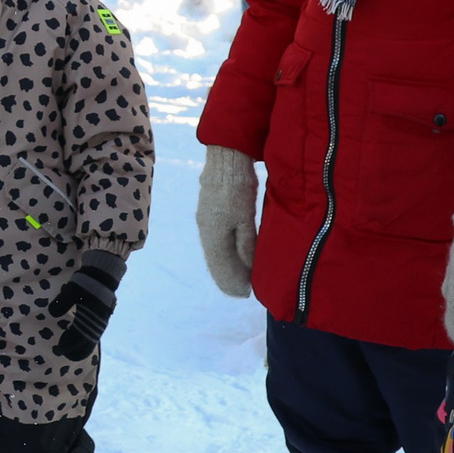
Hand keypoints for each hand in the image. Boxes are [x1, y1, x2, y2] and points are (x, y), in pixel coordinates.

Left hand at [46, 250, 125, 360]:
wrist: (103, 273)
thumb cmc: (87, 282)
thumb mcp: (72, 290)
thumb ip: (62, 302)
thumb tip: (51, 313)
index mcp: (89, 319)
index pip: (79, 338)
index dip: (69, 345)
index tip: (60, 348)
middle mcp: (97, 322)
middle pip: (87, 341)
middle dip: (78, 349)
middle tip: (67, 354)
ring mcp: (101, 319)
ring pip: (92, 337)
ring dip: (83, 344)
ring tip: (74, 349)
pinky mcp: (102, 315)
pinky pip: (94, 331)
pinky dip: (87, 336)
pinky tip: (82, 335)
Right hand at [195, 147, 257, 297]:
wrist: (225, 158)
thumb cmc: (238, 187)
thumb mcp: (246, 218)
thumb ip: (246, 244)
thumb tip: (249, 268)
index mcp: (213, 234)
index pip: (221, 267)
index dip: (233, 282)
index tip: (245, 294)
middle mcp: (205, 231)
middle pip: (216, 262)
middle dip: (229, 278)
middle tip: (243, 291)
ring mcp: (205, 221)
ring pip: (215, 252)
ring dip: (226, 266)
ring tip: (239, 277)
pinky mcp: (208, 213)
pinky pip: (215, 241)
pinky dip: (223, 253)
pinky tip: (232, 255)